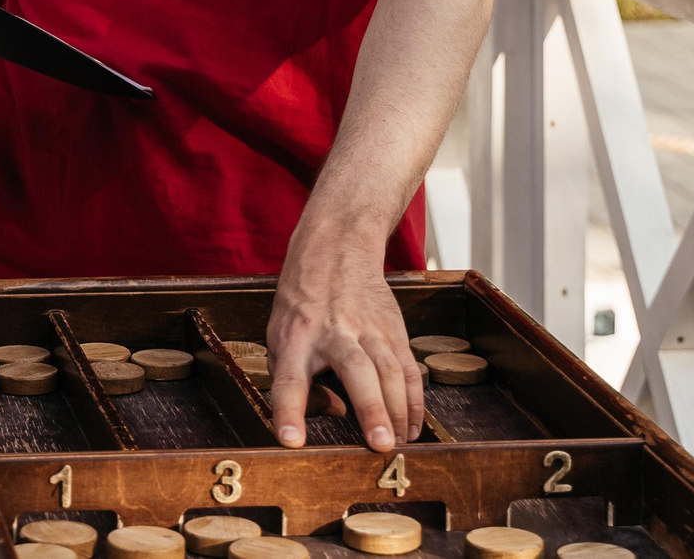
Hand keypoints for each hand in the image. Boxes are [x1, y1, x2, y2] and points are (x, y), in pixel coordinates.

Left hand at [267, 230, 420, 451]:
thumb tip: (330, 415)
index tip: (292, 440)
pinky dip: (413, 401)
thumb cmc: (301, 303)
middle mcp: (334, 332)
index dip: (289, 411)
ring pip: (390, 370)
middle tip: (381, 445)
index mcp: (296, 336)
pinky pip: (409, 369)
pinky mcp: (393, 329)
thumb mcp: (279, 334)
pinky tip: (411, 428)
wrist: (336, 249)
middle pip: (356, 371)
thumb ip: (293, 378)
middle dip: (370, 409)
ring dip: (398, 411)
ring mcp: (368, 328)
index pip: (289, 378)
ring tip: (399, 443)